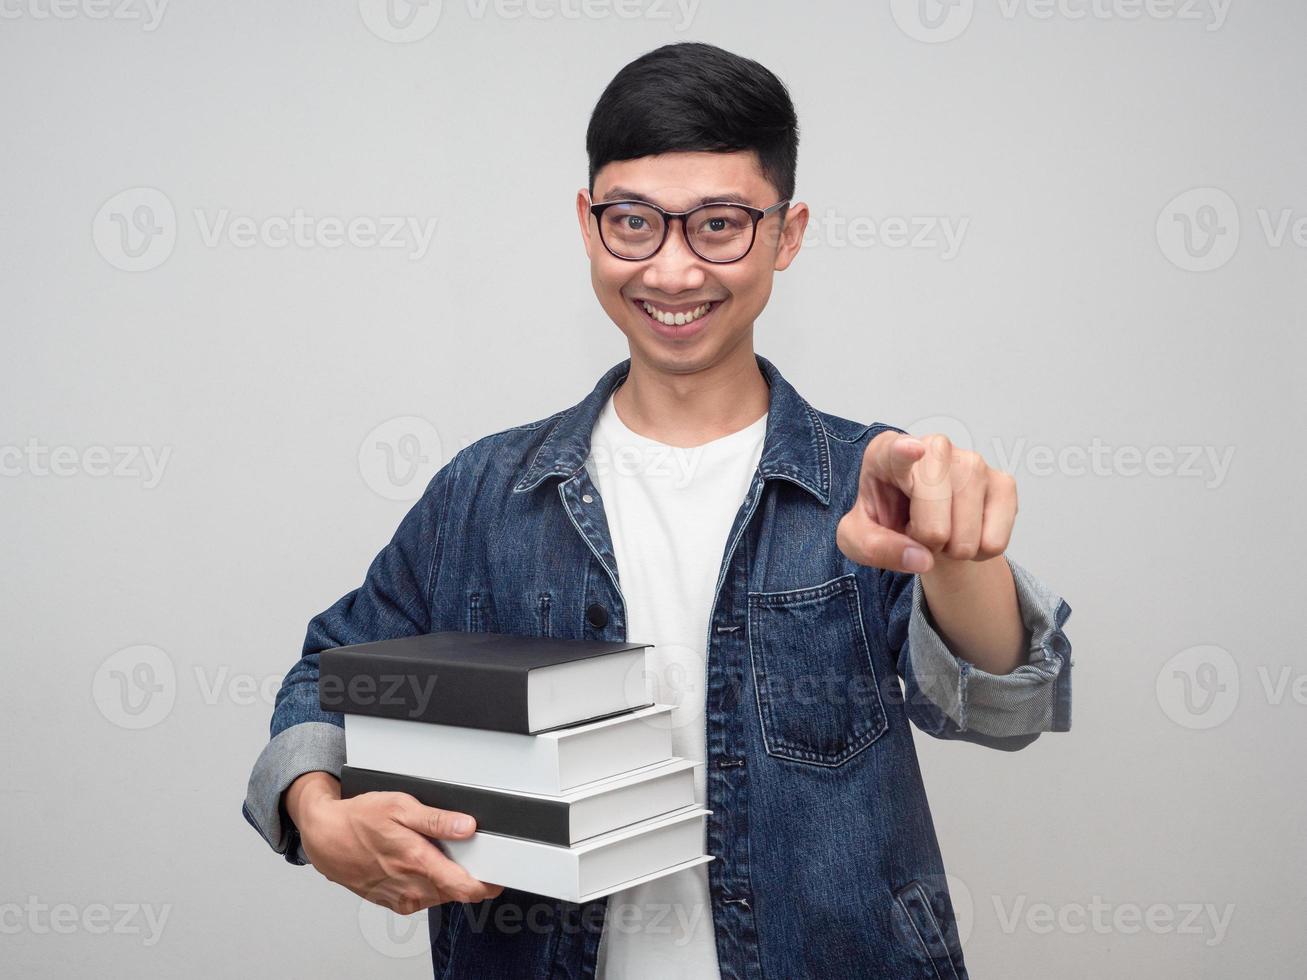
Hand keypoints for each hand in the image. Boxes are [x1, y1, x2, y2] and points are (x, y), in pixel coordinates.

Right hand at [286, 772, 503, 914]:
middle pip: (455, 891)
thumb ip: (437, 819)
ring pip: (439, 896)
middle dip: (466, 875)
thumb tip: (467, 826)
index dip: (488, 884)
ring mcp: (401, 897)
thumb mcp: (400, 806)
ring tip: (433, 851)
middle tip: (464, 851)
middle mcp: (410, 886)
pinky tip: (416, 863)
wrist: (325, 837)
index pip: (465, 888)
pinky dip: (427, 883)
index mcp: (416, 862)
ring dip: (445, 879)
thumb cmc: (359, 819)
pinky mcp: (392, 902)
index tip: (498, 874)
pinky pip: (422, 898)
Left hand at [836, 431, 1016, 574]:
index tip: (913, 450)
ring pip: (966, 538)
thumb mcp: (859, 538)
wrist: (923, 520)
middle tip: (915, 529)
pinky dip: (978, 553)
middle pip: (935, 521)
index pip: (896, 452)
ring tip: (940, 529)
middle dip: (924, 541)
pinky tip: (965, 532)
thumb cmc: (887, 518)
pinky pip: (994, 543)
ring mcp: (973, 461)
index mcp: (887, 453)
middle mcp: (934, 447)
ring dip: (951, 550)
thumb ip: (875, 549)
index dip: (905, 453)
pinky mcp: (1003, 482)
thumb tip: (921, 558)